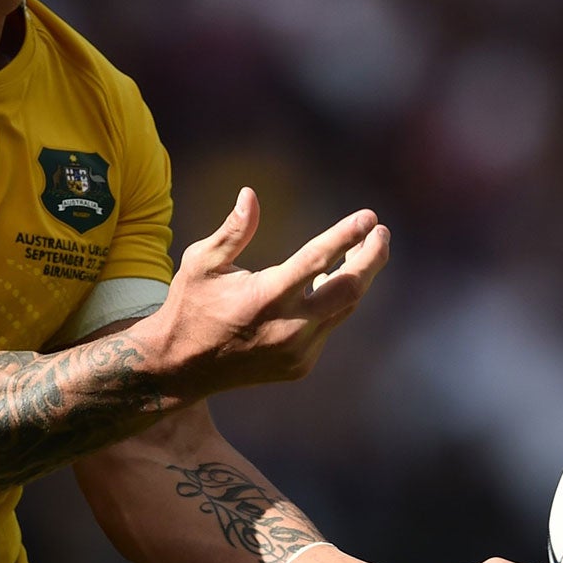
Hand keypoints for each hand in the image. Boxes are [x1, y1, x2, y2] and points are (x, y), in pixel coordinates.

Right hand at [143, 189, 388, 396]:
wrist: (181, 367)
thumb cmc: (190, 305)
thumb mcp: (201, 262)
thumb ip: (232, 231)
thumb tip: (250, 195)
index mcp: (265, 297)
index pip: (318, 259)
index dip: (347, 235)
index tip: (369, 216)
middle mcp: (288, 327)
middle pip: (350, 289)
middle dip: (372, 258)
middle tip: (380, 233)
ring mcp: (297, 351)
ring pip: (343, 308)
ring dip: (356, 278)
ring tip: (360, 252)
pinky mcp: (300, 365)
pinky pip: (327, 327)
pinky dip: (331, 303)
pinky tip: (326, 284)